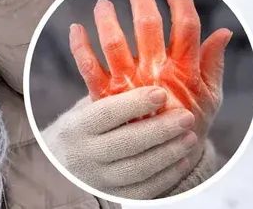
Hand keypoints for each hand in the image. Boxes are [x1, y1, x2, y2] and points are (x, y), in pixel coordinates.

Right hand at [42, 87, 202, 198]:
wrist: (63, 165)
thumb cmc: (85, 126)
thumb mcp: (88, 106)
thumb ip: (112, 90)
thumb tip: (139, 56)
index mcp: (77, 127)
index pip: (106, 114)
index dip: (134, 103)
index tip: (161, 92)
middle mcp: (86, 155)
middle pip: (125, 143)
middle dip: (159, 130)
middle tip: (186, 116)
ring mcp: (100, 179)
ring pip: (137, 169)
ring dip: (168, 152)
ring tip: (190, 136)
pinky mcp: (114, 195)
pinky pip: (144, 189)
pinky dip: (166, 175)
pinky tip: (182, 158)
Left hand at [69, 0, 231, 139]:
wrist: (163, 161)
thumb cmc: (188, 122)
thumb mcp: (210, 96)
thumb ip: (213, 63)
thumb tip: (223, 31)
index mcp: (184, 71)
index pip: (186, 28)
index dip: (180, 2)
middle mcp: (156, 75)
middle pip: (149, 28)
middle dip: (142, 2)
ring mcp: (129, 87)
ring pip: (116, 44)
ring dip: (108, 20)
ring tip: (103, 3)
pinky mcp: (107, 99)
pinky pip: (89, 69)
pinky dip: (80, 47)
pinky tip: (75, 28)